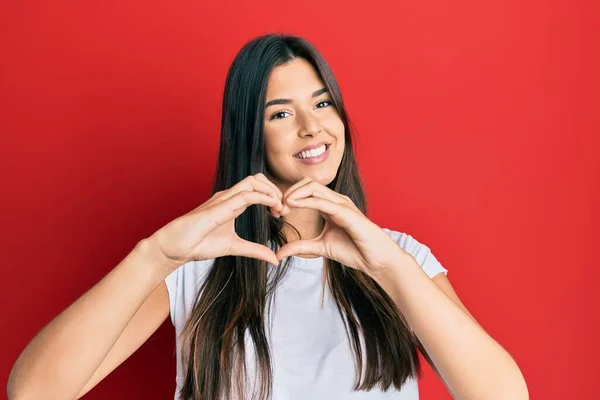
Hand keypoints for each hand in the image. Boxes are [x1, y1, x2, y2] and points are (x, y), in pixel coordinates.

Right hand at [148, 173, 289, 271]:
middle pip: (258, 178)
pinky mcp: (219, 207)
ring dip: (271, 192)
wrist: (175, 248)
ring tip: (279, 209)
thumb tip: (274, 259)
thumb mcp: (234, 247)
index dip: (274, 196)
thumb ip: (254, 250)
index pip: (258, 188)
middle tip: (284, 210)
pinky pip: (245, 195)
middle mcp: (228, 197)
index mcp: (232, 203)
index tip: (282, 213)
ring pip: (253, 181)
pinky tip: (272, 208)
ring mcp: (223, 199)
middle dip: (275, 190)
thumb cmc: (199, 243)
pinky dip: (263, 198)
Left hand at [276, 177, 403, 276]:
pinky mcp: (347, 212)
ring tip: (283, 207)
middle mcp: (336, 200)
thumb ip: (300, 246)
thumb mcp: (320, 247)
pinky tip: (293, 206)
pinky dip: (305, 201)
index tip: (276, 212)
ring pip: (313, 186)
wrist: (376, 260)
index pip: (305, 189)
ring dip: (294, 194)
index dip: (288, 196)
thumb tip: (279, 253)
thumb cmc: (354, 251)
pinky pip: (323, 201)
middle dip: (289, 191)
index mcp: (330, 205)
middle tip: (277, 209)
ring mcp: (342, 204)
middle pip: (307, 183)